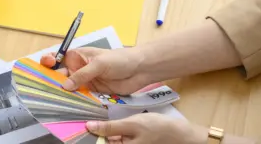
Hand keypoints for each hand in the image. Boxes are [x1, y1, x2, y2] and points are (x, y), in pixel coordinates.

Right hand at [39, 47, 150, 94]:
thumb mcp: (99, 63)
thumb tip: (66, 85)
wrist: (139, 70)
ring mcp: (86, 80)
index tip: (45, 66)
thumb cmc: (120, 59)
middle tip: (47, 88)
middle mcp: (79, 68)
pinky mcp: (93, 92)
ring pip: (70, 88)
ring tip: (56, 98)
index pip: (59, 57)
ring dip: (65, 93)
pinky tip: (71, 104)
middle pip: (61, 75)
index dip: (49, 61)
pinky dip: (76, 100)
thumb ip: (82, 75)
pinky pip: (81, 97)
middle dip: (54, 81)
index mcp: (79, 56)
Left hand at [87, 113, 207, 143]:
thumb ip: (111, 127)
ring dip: (105, 131)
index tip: (80, 124)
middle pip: (105, 142)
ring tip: (96, 118)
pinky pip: (119, 139)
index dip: (90, 136)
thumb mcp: (133, 125)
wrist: (181, 135)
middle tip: (87, 118)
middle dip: (97, 132)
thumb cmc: (158, 129)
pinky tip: (111, 123)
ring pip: (111, 140)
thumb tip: (89, 127)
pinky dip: (114, 132)